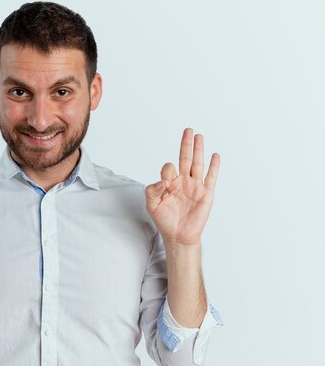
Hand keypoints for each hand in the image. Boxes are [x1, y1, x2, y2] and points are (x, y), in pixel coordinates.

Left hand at [144, 128, 219, 245]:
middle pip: (185, 158)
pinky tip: (215, 155)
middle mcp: (183, 182)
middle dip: (186, 144)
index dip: (166, 172)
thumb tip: (163, 181)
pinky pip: (211, 177)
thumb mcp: (151, 205)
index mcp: (169, 183)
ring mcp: (195, 186)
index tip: (165, 184)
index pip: (168, 168)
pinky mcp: (206, 194)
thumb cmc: (164, 220)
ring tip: (199, 136)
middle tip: (187, 130)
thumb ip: (152, 190)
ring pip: (197, 164)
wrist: (178, 235)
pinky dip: (214, 166)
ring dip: (198, 150)